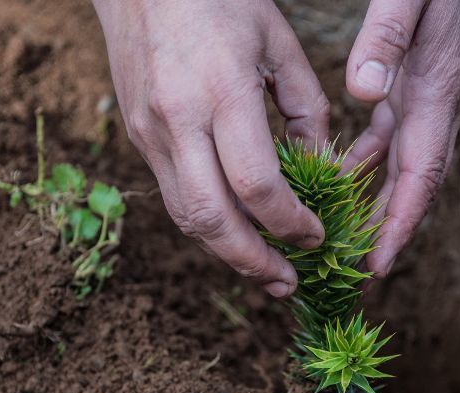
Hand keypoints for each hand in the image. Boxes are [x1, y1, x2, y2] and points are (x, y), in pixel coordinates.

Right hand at [92, 0, 327, 297]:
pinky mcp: (138, 139)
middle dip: (252, 262)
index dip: (291, 222)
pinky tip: (235, 229)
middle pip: (210, 219)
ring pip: (185, 216)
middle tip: (287, 284)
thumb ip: (306, 108)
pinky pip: (174, 194)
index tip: (317, 235)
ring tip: (263, 271)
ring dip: (225, 253)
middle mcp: (177, 121)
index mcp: (222, 91)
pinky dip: (207, 221)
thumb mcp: (278, 42)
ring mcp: (149, 133)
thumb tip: (321, 168)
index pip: (256, 185)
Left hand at [345, 0, 459, 277]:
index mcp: (438, 95)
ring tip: (339, 237)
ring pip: (400, 167)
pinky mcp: (418, 90)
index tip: (376, 268)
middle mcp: (439, 107)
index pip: (420, 176)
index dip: (399, 226)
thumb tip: (363, 93)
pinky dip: (365, 162)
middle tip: (352, 272)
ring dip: (372, 201)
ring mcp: (430, 101)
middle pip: (412, 185)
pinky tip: (335, 175)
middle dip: (385, 230)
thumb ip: (386, 38)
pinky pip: (390, 140)